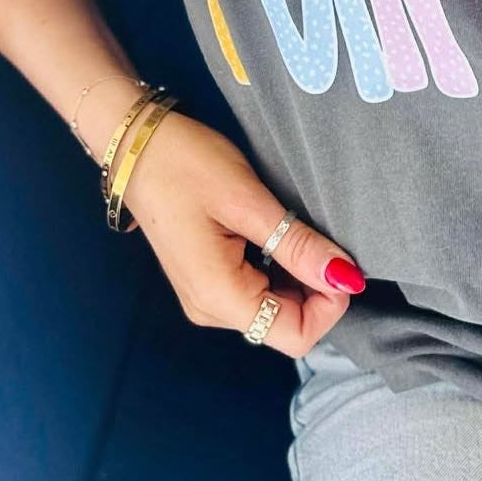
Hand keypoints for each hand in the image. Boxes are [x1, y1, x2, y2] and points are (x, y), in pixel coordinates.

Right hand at [115, 107, 366, 354]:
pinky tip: (279, 234)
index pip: (295, 336)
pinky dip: (278, 268)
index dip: (329, 306)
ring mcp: (204, 296)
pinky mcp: (204, 277)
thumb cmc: (187, 165)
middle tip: (323, 238)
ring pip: (272, 307)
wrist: (134, 144)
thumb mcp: (249, 202)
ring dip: (298, 277)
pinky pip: (254, 289)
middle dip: (316, 290)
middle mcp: (210, 310)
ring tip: (300, 230)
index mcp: (219, 298)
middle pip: (285, 324)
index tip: (341, 261)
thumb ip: (298, 246)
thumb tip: (347, 279)